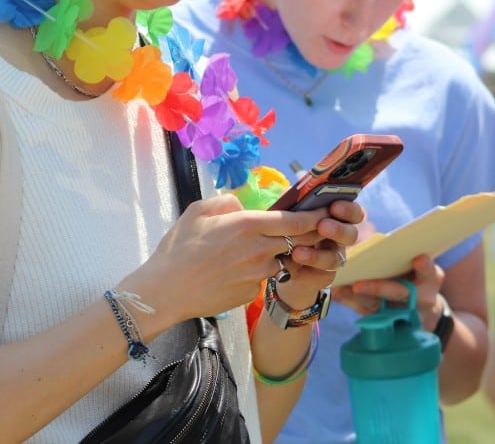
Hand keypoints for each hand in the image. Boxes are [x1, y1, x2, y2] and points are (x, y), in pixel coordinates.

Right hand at [126, 194, 361, 320]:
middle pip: (300, 240)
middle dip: (314, 234)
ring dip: (281, 255)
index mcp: (248, 225)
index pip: (296, 220)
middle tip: (320, 228)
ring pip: (282, 260)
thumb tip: (245, 207)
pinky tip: (238, 272)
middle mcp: (259, 250)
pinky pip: (264, 278)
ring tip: (259, 252)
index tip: (329, 211)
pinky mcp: (251, 293)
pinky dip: (259, 273)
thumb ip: (228, 203)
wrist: (163, 292)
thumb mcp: (198, 212)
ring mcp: (258, 274)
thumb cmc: (177, 249)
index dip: (317, 216)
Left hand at [275, 199, 364, 306]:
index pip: (354, 213)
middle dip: (339, 229)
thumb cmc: (289, 230)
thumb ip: (296, 205)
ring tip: (298, 252)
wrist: (281, 262)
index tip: (335, 206)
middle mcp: (340, 239)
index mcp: (337, 219)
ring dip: (318, 255)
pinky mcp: (324, 276)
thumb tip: (289, 193)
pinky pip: (321, 274)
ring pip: (335, 258)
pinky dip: (306, 267)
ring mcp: (334, 258)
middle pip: (351, 235)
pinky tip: (294, 260)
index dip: (349, 209)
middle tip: (323, 226)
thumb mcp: (291, 215)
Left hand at [333, 255, 445, 327]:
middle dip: (378, 289)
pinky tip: (335, 293)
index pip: (430, 273)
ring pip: (377, 306)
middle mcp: (418, 299)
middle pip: (398, 293)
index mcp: (430, 280)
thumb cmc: (418, 279)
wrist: (421, 314)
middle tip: (358, 285)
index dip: (425, 267)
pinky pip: (364, 311)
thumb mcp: (424, 271)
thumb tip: (383, 238)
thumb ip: (410, 258)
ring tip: (339, 289)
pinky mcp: (383, 321)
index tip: (419, 259)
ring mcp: (400, 312)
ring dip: (357, 297)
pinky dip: (349, 301)